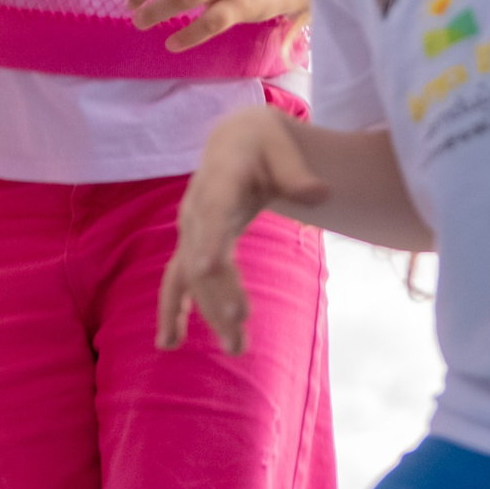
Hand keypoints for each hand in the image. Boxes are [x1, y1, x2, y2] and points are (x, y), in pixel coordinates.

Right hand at [158, 107, 331, 352]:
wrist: (232, 141)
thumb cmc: (261, 143)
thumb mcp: (281, 145)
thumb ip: (296, 172)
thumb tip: (321, 195)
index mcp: (219, 180)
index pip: (213, 212)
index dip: (208, 238)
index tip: (208, 267)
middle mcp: (197, 208)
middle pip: (202, 255)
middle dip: (217, 292)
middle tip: (240, 327)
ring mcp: (191, 230)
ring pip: (193, 276)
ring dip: (209, 311)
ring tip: (236, 347)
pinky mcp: (192, 246)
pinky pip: (176, 281)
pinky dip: (171, 311)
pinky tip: (168, 343)